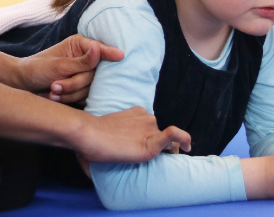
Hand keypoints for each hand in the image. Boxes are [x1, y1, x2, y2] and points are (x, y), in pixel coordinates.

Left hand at [16, 34, 123, 103]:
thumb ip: (82, 61)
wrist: (24, 85)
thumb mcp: (59, 65)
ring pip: (89, 88)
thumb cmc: (37, 69)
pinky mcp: (82, 88)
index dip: (110, 53)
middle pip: (94, 74)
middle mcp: (86, 58)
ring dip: (69, 92)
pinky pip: (85, 97)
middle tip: (55, 86)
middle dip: (74, 83)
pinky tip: (56, 96)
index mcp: (80, 44)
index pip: (99, 48)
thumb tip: (99, 48)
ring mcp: (85, 74)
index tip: (121, 56)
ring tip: (52, 91)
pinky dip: (70, 98)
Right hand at [73, 107, 190, 162]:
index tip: (143, 147)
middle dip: (157, 145)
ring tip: (150, 160)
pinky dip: (183, 138)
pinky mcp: (151, 141)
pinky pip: (173, 136)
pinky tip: (187, 146)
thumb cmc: (90, 137)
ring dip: (164, 151)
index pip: (151, 126)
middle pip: (160, 134)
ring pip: (167, 142)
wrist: (89, 134)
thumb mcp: (103, 132)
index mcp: (136, 113)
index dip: (151, 137)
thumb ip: (106, 140)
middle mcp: (146, 119)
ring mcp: (150, 129)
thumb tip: (86, 159)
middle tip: (143, 156)